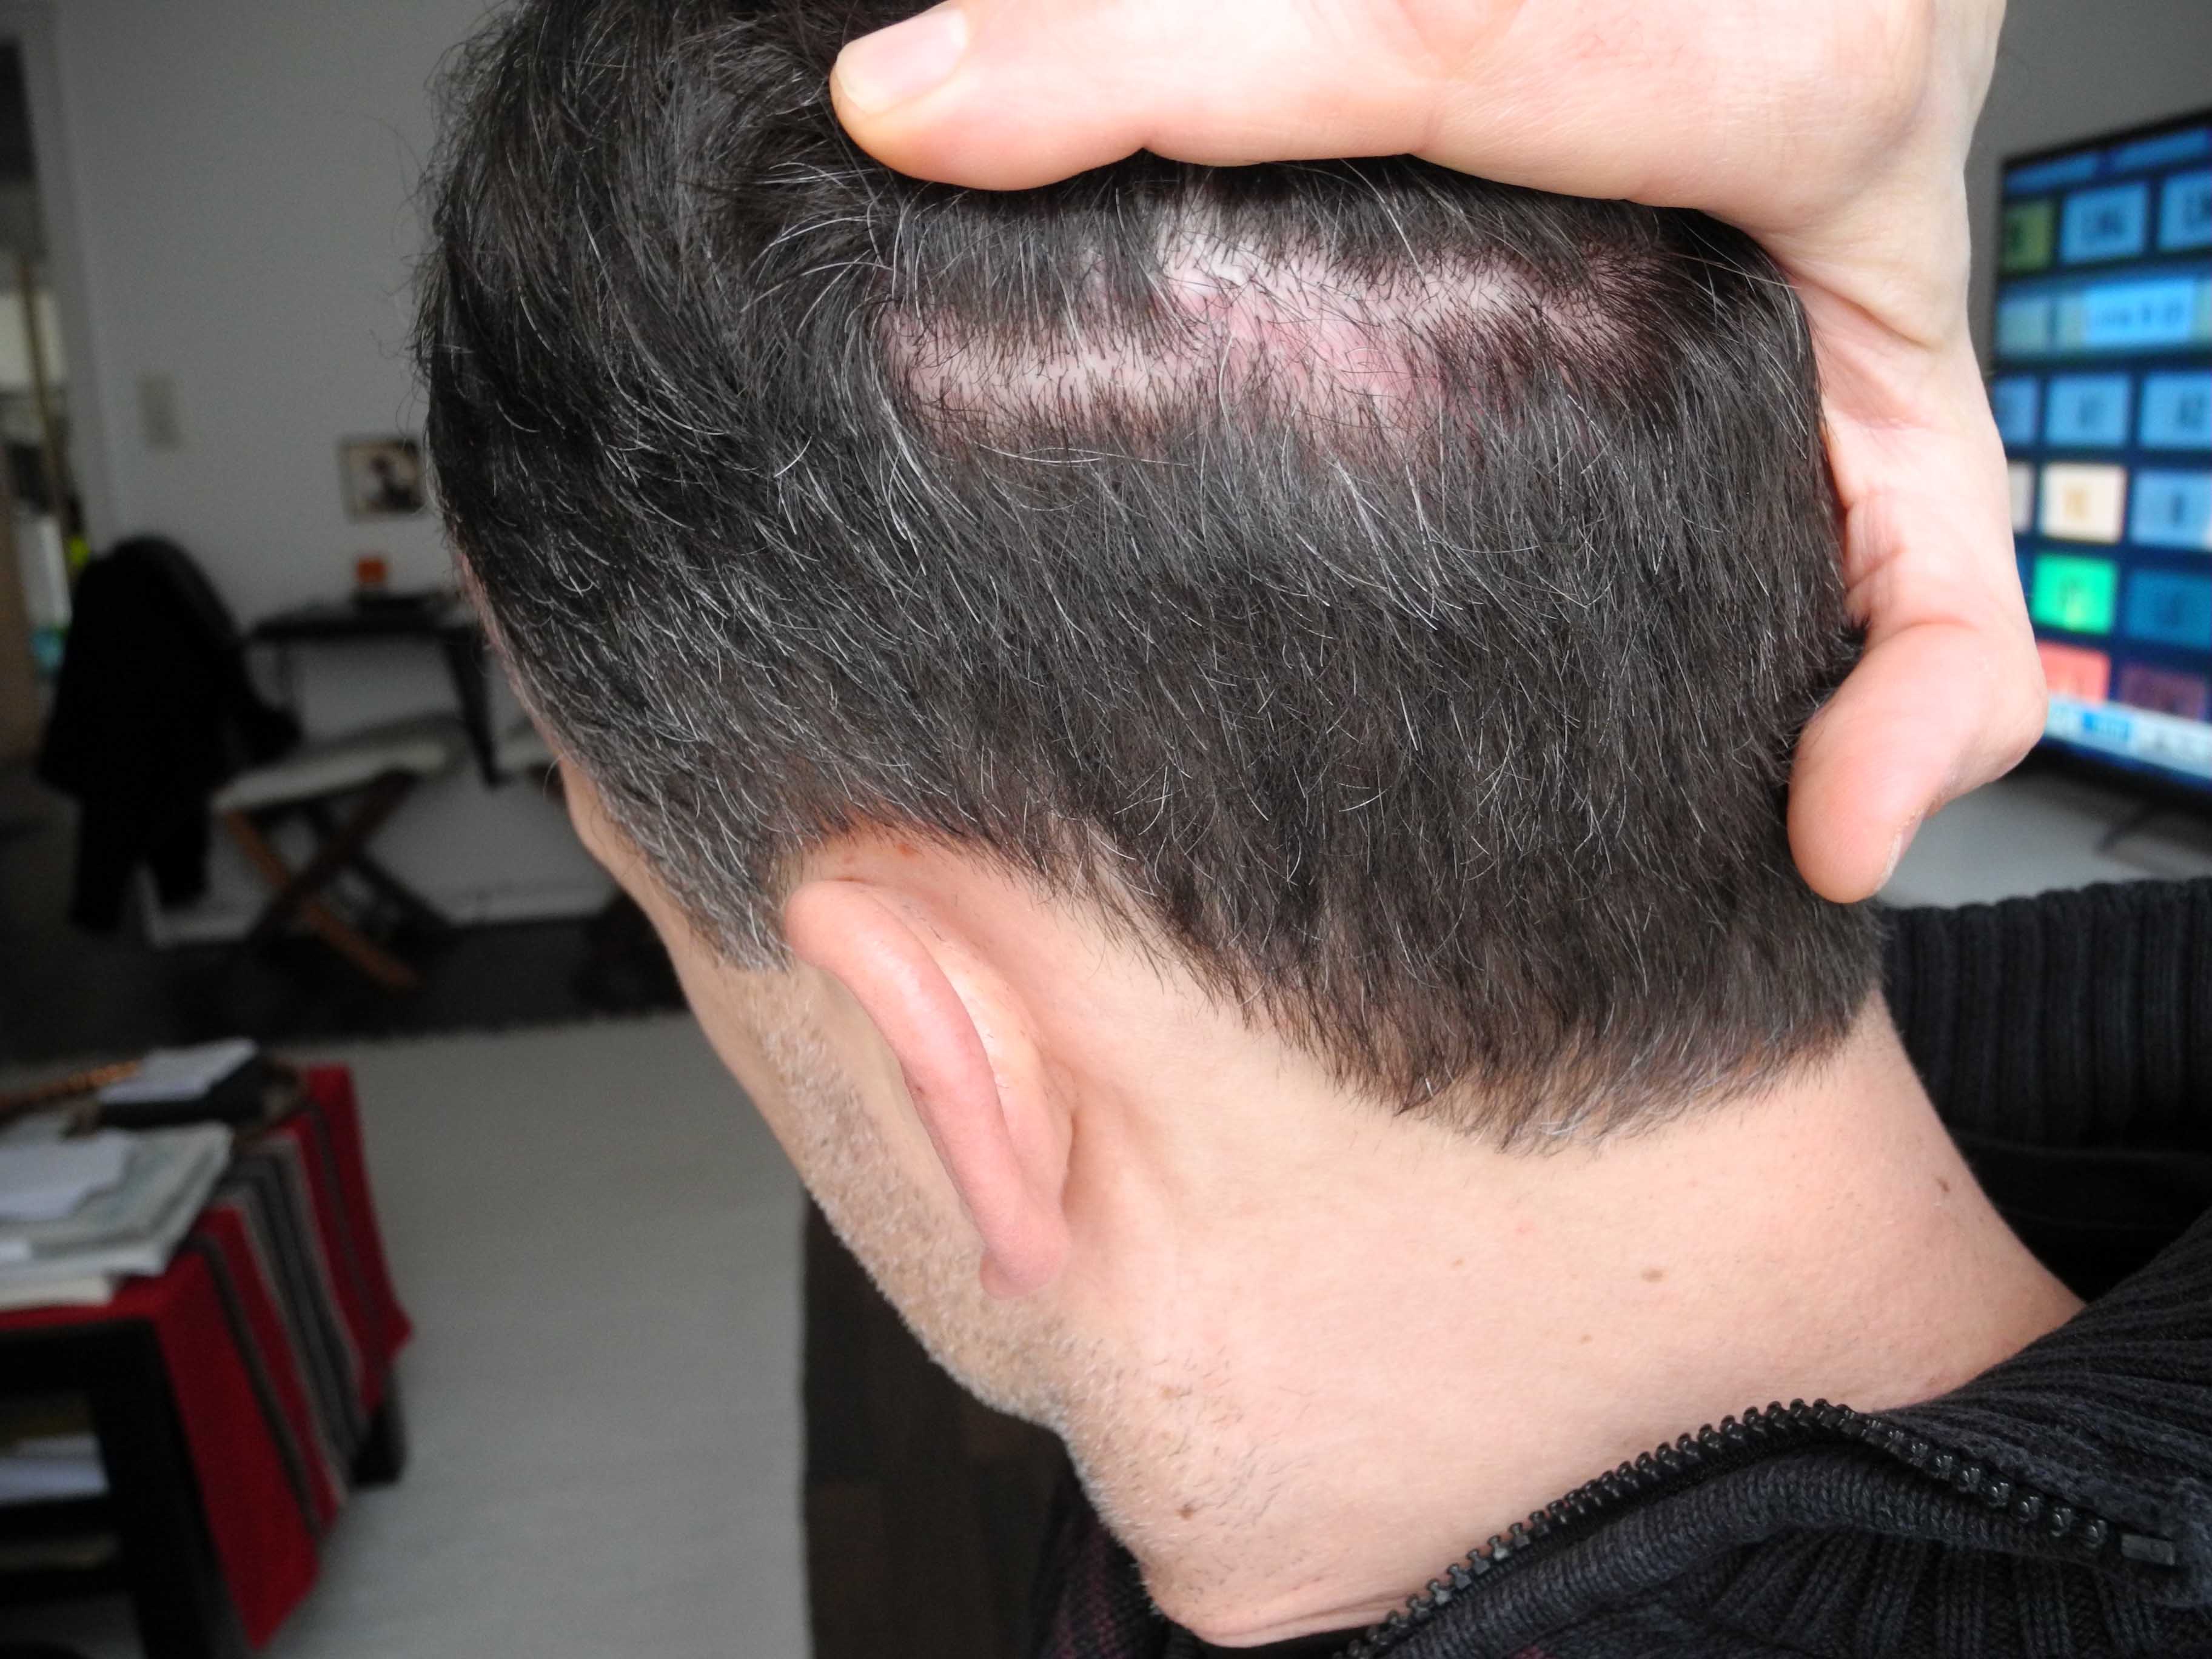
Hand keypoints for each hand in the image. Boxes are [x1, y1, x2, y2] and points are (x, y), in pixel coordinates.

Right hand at [831, 0, 2042, 901]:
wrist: (1871, 46)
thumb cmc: (1858, 284)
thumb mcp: (1922, 483)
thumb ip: (1925, 658)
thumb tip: (1830, 837)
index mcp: (1787, 89)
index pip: (1453, 44)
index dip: (1162, 65)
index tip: (924, 109)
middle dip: (1098, 16)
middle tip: (896, 94)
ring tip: (942, 75)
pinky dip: (1151, 2)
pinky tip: (1051, 44)